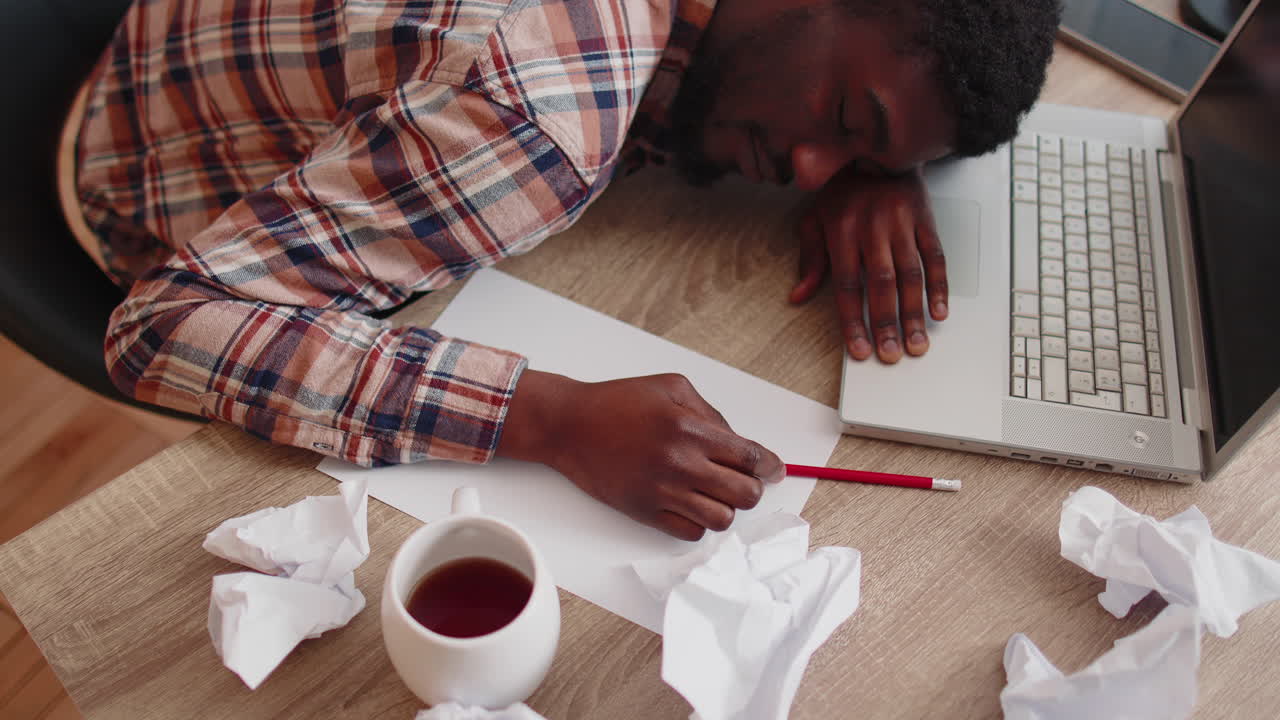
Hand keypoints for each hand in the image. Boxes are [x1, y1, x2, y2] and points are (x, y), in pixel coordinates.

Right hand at [497, 370, 784, 539]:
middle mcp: (681, 463)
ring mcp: (663, 491)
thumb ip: (710, 412)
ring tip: (715, 495)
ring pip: (722, 519)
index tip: (774, 470)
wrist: (570, 425)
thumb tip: (737, 440)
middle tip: (743, 481)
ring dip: (726, 508)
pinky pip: (690, 533)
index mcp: (691, 429)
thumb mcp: (671, 387)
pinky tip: (691, 506)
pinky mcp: (645, 512)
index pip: (750, 457)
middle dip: (752, 488)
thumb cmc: (618, 401)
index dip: (769, 466)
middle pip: (745, 493)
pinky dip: (698, 523)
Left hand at [790, 165, 948, 363]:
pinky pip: (935, 255)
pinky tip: (939, 311)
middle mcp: (872, 228)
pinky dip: (939, 285)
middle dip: (886, 323)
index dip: (853, 320)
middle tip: (893, 354)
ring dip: (915, 312)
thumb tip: (798, 296)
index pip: (846, 285)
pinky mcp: (925, 218)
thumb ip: (811, 259)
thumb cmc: (841, 190)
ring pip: (911, 274)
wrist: (875, 148)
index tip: (859, 350)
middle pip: (880, 284)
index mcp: (841, 231)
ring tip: (918, 343)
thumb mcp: (815, 219)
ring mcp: (901, 223)